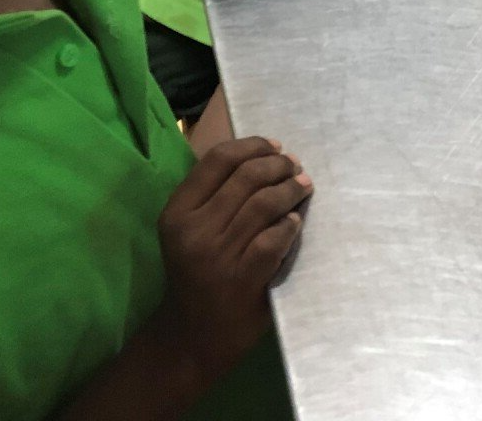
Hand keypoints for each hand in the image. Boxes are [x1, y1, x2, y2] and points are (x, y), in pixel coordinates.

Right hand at [151, 137, 311, 378]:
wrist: (190, 336)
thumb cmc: (195, 274)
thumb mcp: (189, 230)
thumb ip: (215, 195)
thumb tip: (266, 155)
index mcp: (177, 212)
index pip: (218, 160)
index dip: (253, 146)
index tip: (276, 147)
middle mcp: (193, 230)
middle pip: (247, 177)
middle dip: (279, 165)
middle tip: (296, 167)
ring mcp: (217, 256)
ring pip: (264, 203)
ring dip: (291, 190)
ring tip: (304, 186)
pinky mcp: (241, 279)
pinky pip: (274, 239)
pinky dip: (290, 225)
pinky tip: (295, 223)